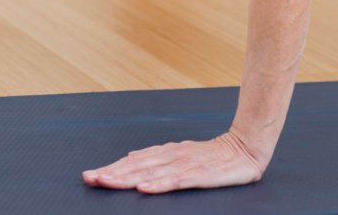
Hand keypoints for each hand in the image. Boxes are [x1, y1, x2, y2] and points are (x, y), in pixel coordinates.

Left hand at [82, 132, 266, 194]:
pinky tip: (144, 189)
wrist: (247, 148)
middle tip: (91, 179)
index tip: (90, 175)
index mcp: (167, 152)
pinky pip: (176, 182)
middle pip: (137, 166)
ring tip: (108, 183)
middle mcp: (173, 155)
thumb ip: (158, 156)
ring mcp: (186, 164)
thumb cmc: (214, 154)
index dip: (112, 168)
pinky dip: (159, 185)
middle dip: (112, 173)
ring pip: (152, 173)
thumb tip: (131, 155)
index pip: (134, 161)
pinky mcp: (201, 175)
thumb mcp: (183, 153)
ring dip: (128, 178)